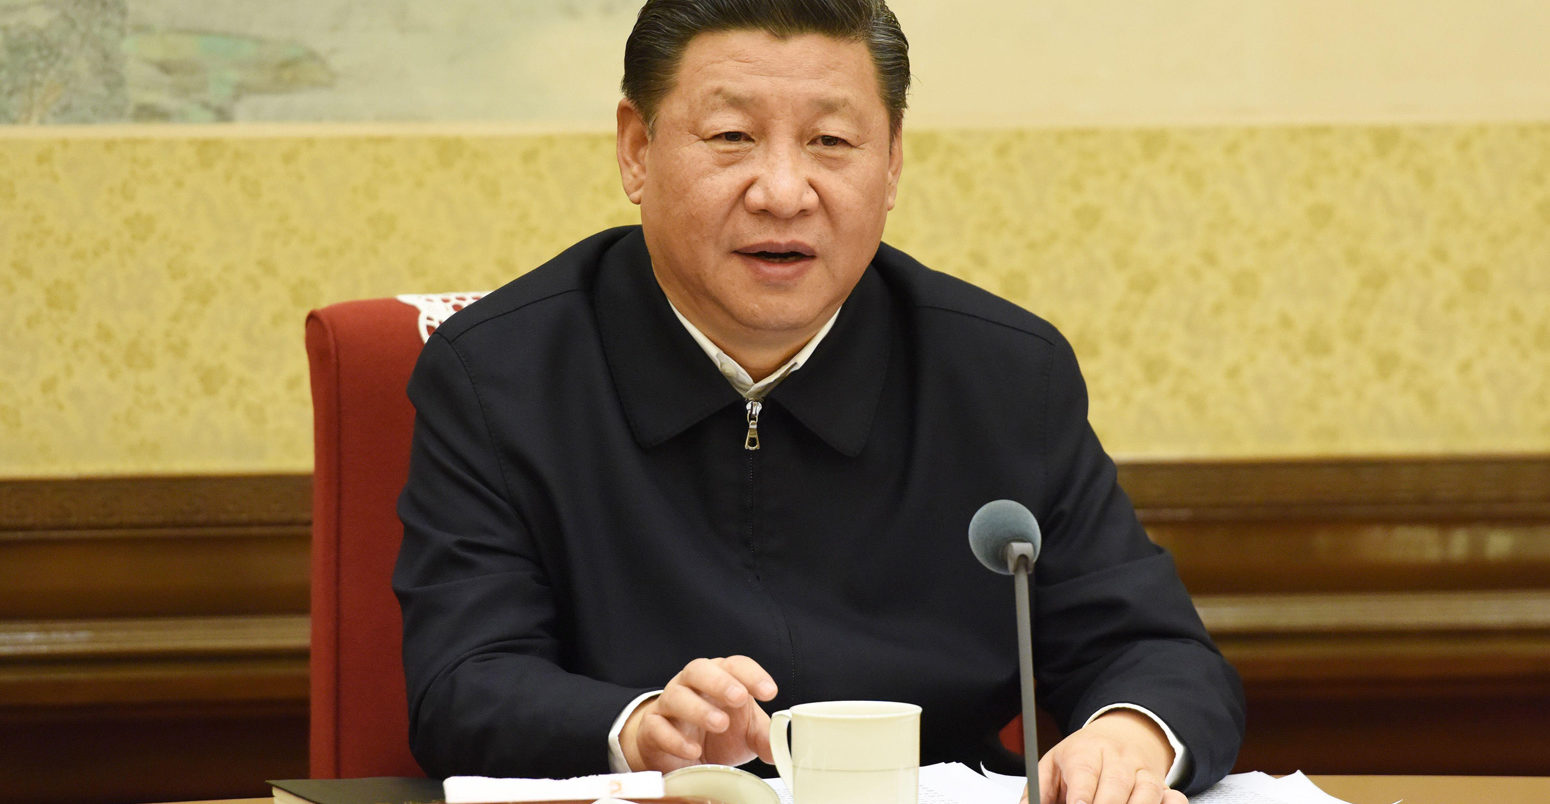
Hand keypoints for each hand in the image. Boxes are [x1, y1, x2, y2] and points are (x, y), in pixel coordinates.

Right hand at [619, 655, 778, 771]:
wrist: (676, 752)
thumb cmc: (714, 734)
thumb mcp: (744, 734)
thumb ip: (763, 737)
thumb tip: (780, 746)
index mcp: (719, 678)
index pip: (735, 665)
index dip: (752, 675)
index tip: (769, 692)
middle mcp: (691, 685)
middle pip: (700, 669)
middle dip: (720, 681)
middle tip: (739, 697)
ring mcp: (669, 704)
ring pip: (676, 695)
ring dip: (699, 709)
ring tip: (719, 724)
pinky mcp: (651, 728)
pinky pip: (657, 727)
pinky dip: (675, 739)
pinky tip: (693, 750)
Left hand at [1019, 709, 1183, 803]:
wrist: (1120, 736)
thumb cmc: (1080, 758)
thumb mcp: (1051, 767)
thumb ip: (1037, 792)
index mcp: (1085, 751)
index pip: (1084, 771)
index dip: (1083, 793)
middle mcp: (1118, 758)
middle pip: (1116, 784)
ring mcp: (1143, 771)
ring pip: (1146, 791)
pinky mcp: (1162, 785)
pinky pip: (1174, 797)